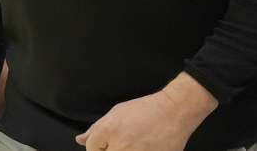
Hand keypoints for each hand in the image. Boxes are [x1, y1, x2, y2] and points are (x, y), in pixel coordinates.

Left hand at [75, 73, 217, 150]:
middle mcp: (120, 146)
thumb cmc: (147, 110)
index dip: (98, 147)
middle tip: (125, 143)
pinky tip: (144, 147)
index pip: (92, 149)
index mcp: (109, 130)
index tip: (108, 144)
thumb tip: (80, 140)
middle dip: (111, 150)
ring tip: (136, 143)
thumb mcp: (117, 112)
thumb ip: (96, 129)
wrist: (175, 112)